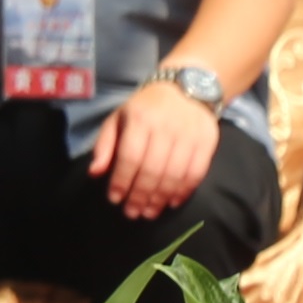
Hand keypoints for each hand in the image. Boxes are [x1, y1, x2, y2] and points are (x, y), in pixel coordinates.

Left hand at [89, 79, 226, 220]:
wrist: (185, 88)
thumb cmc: (145, 108)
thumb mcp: (118, 119)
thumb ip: (105, 145)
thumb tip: (94, 173)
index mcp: (141, 120)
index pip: (130, 157)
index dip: (122, 181)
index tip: (115, 199)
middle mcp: (166, 127)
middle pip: (153, 170)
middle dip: (141, 196)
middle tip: (132, 213)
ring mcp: (189, 135)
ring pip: (175, 175)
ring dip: (161, 198)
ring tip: (149, 213)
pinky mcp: (208, 142)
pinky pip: (196, 173)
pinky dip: (184, 191)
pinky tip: (172, 202)